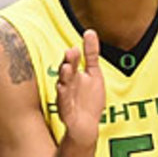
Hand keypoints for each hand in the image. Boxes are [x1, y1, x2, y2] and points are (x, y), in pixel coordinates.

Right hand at [56, 29, 105, 146]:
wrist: (86, 125)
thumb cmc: (88, 98)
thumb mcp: (94, 73)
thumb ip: (91, 54)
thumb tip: (90, 31)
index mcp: (74, 75)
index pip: (72, 62)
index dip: (74, 55)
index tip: (76, 46)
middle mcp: (68, 84)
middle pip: (67, 71)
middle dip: (69, 62)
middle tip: (71, 52)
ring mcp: (66, 97)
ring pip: (63, 85)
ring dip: (64, 76)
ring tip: (66, 67)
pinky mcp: (66, 110)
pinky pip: (64, 102)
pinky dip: (63, 96)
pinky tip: (63, 88)